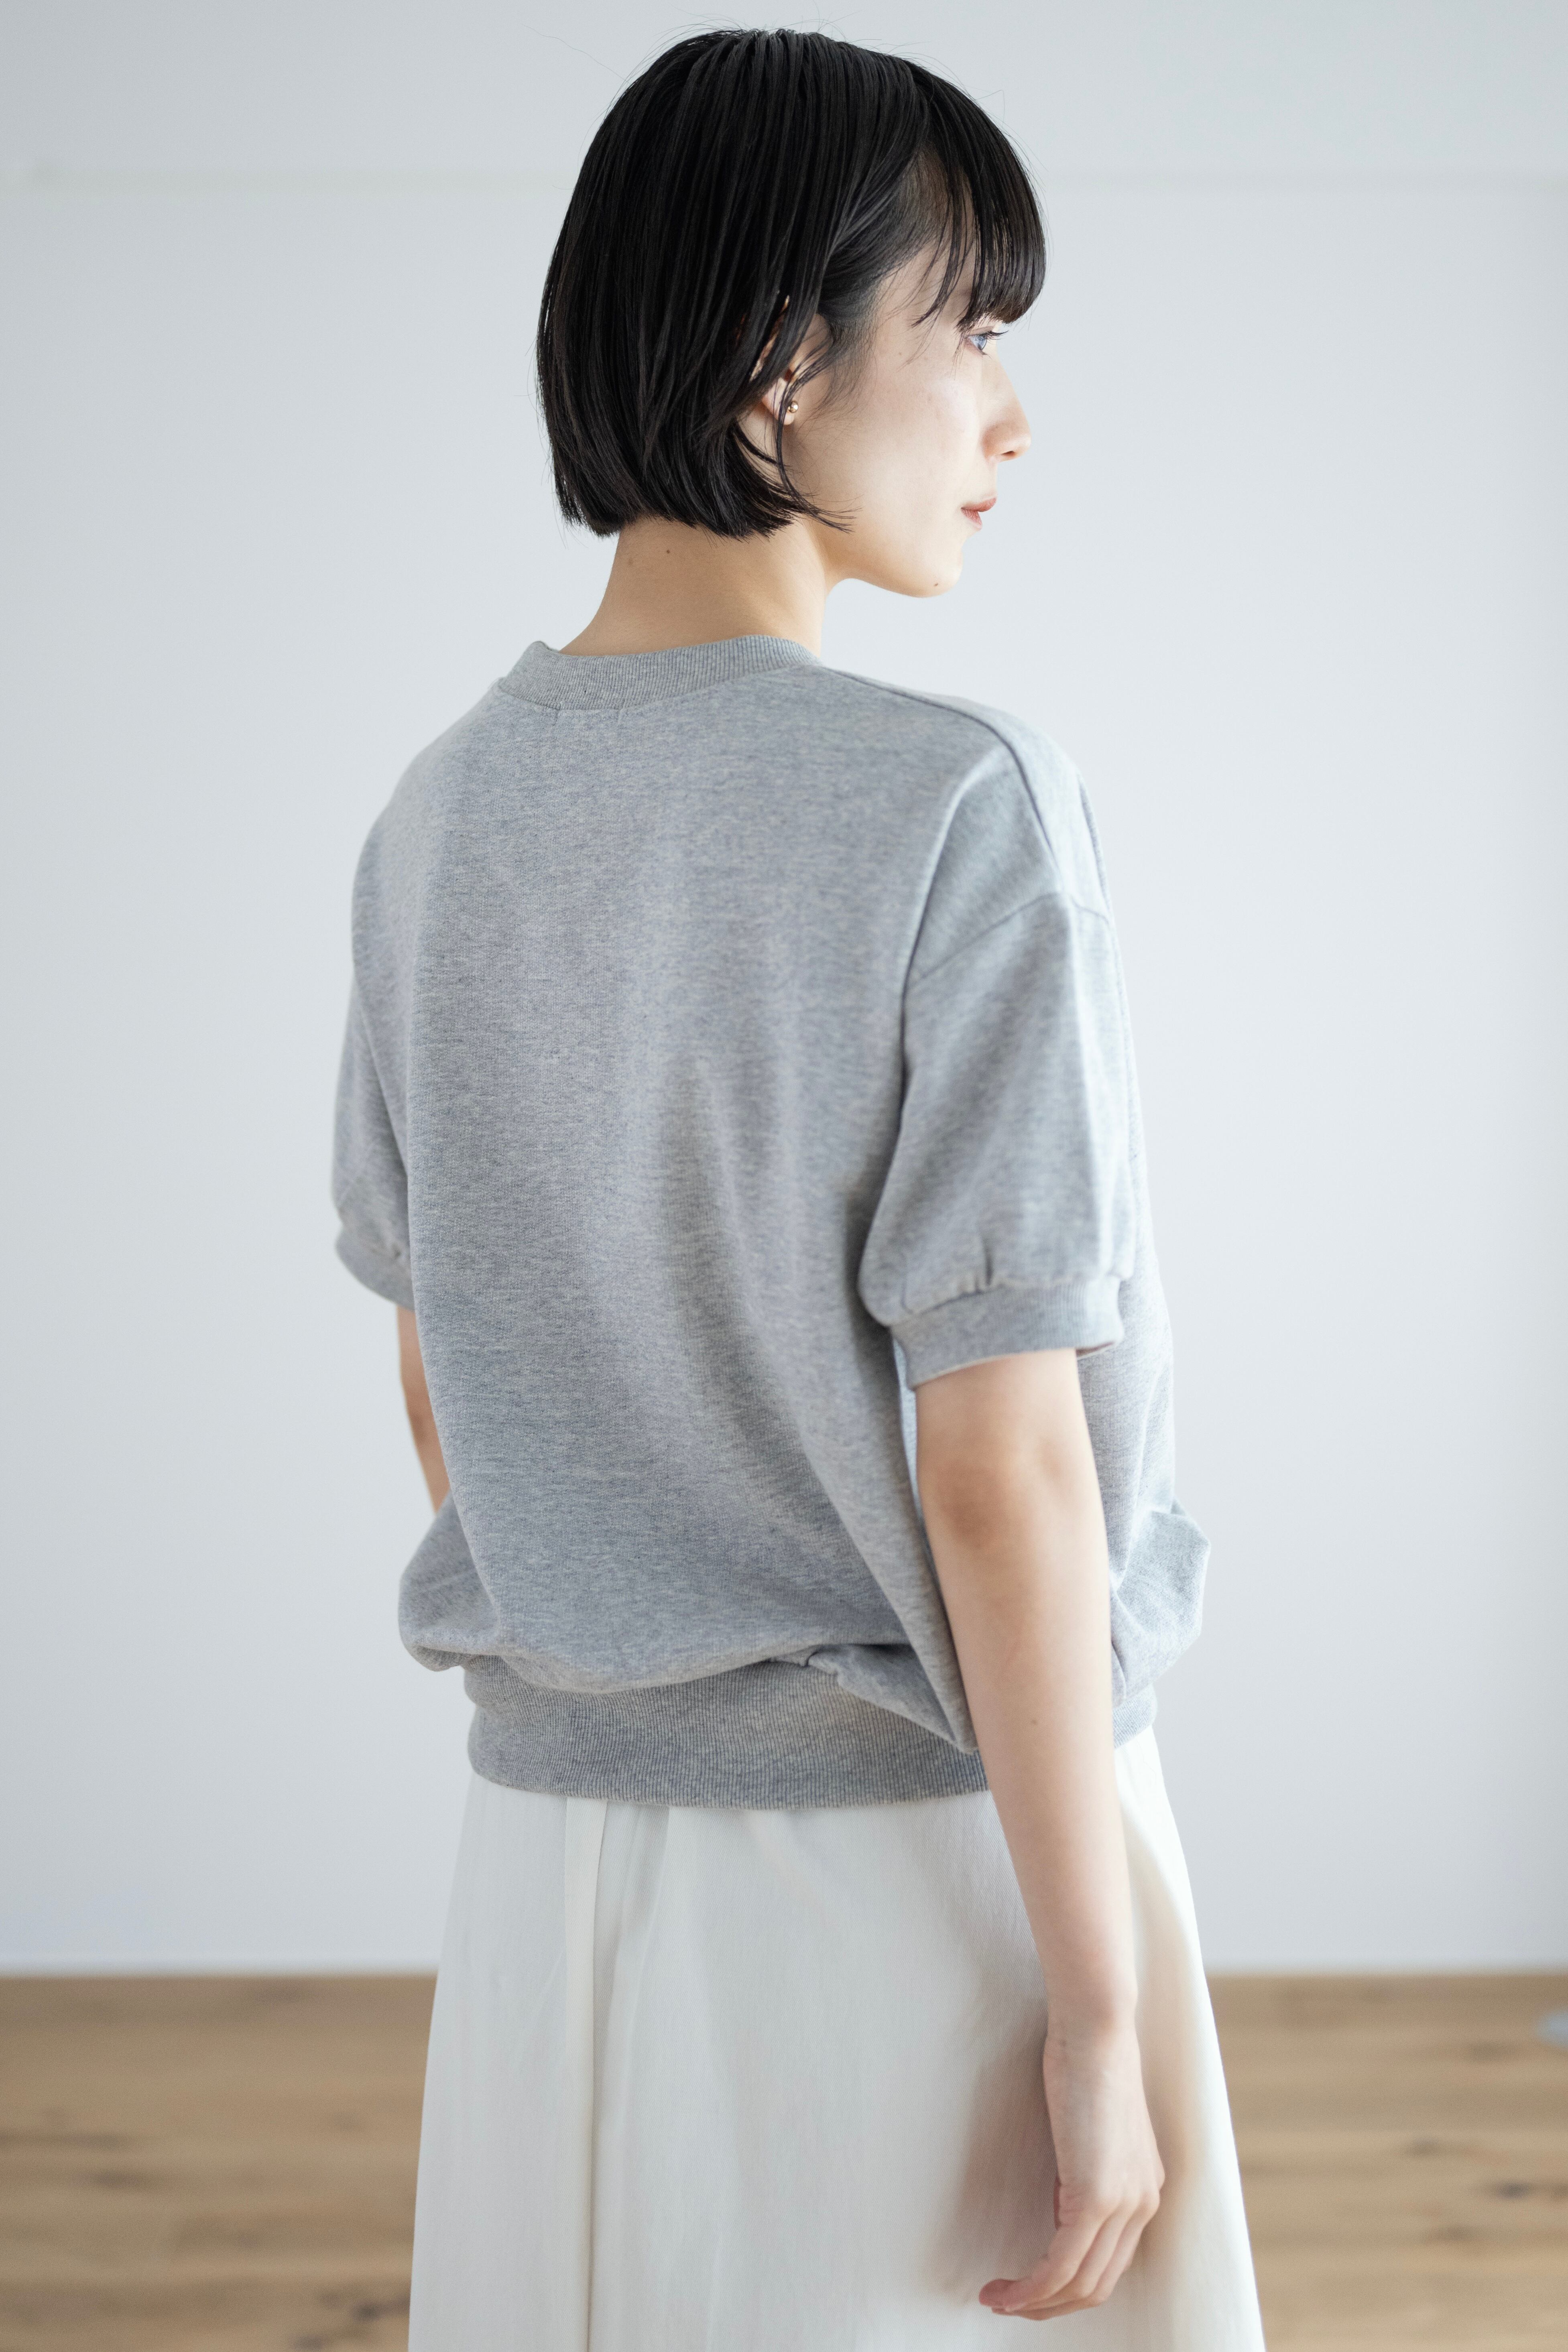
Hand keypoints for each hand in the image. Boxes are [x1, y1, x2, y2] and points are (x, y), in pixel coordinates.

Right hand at [979, 2020, 1162, 2319]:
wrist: (1096, 2028)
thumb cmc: (1086, 2062)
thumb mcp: (1092, 2128)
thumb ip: (1087, 2168)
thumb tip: (1063, 2201)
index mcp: (1144, 2190)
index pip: (1111, 2263)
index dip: (1069, 2286)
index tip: (1031, 2286)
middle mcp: (1142, 2204)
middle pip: (1098, 2285)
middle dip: (1050, 2306)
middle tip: (1008, 2303)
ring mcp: (1123, 2203)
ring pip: (1079, 2284)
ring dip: (1034, 2303)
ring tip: (996, 2298)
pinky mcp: (1096, 2196)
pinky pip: (1061, 2264)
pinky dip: (1031, 2287)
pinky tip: (1006, 2289)